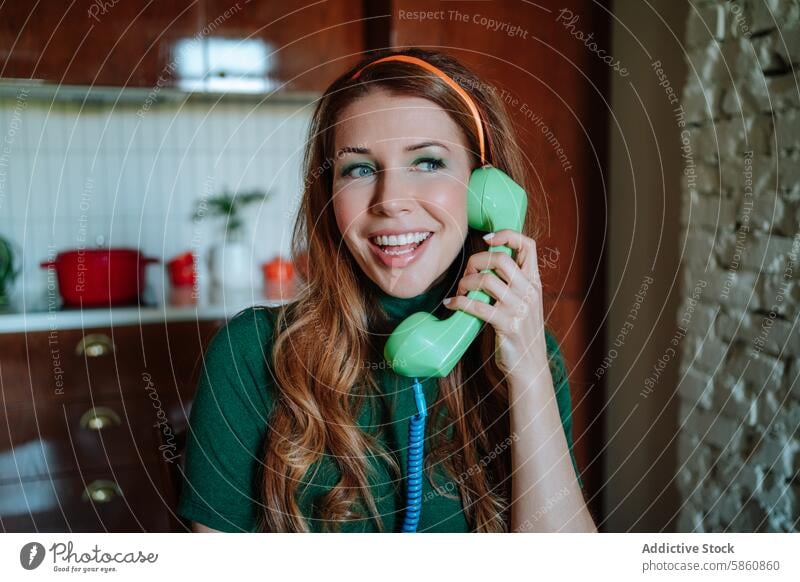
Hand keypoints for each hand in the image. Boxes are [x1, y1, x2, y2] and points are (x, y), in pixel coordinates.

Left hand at [442, 230, 547, 377]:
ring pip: (486, 280)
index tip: (487, 239)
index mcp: (534, 282)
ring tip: (460, 292)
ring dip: (465, 283)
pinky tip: (451, 304)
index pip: (528, 245)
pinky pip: (477, 306)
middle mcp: (530, 292)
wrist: (530, 367)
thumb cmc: (521, 333)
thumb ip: (512, 284)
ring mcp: (520, 308)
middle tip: (467, 274)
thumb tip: (485, 265)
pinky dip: (459, 302)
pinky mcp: (507, 325)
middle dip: (477, 261)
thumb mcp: (524, 303)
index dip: (507, 235)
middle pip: (500, 259)